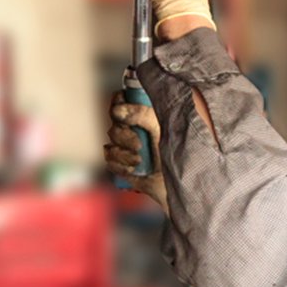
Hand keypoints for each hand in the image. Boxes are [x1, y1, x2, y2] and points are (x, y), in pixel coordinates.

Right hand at [104, 93, 168, 213]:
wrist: (176, 184)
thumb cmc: (178, 154)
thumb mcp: (164, 129)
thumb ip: (143, 115)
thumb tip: (118, 110)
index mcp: (145, 116)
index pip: (122, 101)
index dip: (118, 105)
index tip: (123, 115)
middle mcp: (135, 129)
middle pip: (114, 124)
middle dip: (125, 137)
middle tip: (140, 145)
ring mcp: (127, 147)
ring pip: (110, 143)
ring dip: (123, 154)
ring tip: (139, 161)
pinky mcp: (122, 164)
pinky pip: (109, 160)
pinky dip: (119, 165)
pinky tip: (133, 169)